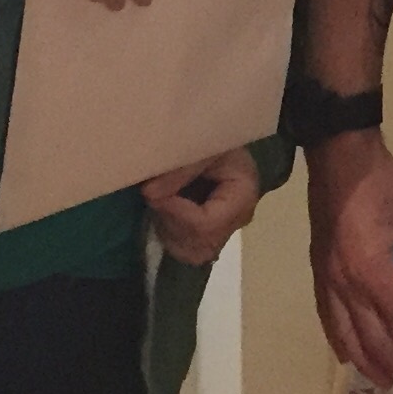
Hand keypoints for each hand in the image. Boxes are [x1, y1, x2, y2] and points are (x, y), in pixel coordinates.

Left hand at [142, 146, 263, 265]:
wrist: (217, 140)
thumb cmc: (212, 140)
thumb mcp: (200, 147)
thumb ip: (179, 170)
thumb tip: (149, 194)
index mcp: (243, 194)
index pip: (206, 223)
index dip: (175, 213)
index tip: (150, 192)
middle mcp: (239, 219)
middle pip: (199, 243)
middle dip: (170, 223)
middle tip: (156, 195)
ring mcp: (226, 231)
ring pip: (191, 253)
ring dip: (169, 230)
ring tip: (162, 202)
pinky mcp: (213, 235)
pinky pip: (188, 251)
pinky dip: (171, 235)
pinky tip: (167, 212)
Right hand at [308, 133, 392, 387]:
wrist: (339, 158)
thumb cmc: (383, 185)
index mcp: (374, 272)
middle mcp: (347, 286)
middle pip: (374, 339)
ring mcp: (328, 281)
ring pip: (346, 338)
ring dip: (368, 363)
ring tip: (386, 381)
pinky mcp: (319, 273)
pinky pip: (327, 319)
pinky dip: (339, 342)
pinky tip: (349, 354)